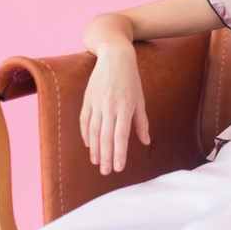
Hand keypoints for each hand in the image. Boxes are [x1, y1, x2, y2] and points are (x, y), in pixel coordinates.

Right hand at [79, 45, 150, 175]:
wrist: (114, 57)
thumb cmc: (131, 79)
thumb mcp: (140, 99)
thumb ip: (141, 122)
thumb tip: (145, 141)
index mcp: (124, 107)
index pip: (121, 136)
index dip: (119, 153)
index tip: (118, 168)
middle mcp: (109, 107)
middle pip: (106, 137)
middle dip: (106, 156)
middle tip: (106, 172)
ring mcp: (96, 103)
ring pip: (93, 131)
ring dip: (95, 148)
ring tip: (97, 162)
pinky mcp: (88, 99)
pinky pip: (85, 121)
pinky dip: (86, 134)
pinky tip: (89, 145)